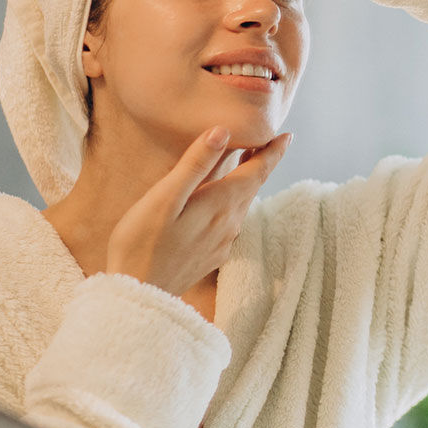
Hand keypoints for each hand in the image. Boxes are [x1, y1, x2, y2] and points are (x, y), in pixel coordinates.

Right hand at [105, 126, 289, 300]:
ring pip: (244, 204)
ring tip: (248, 164)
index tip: (287, 135)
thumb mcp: (165, 197)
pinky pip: (232, 221)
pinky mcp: (212, 255)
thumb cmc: (142, 243)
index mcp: (221, 204)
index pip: (257, 171)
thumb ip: (195, 164)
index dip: (273, 151)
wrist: (140, 296)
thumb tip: (223, 131)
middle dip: (262, 162)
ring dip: (249, 182)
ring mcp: (222, 242)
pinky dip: (235, 202)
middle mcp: (229, 223)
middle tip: (269, 142)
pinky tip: (223, 201)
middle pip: (253, 186)